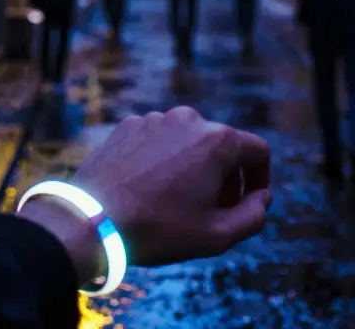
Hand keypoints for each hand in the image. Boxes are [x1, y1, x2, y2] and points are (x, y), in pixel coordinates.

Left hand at [20, 106, 271, 277]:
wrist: (92, 220)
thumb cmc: (157, 229)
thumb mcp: (218, 236)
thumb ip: (254, 216)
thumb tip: (262, 197)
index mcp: (217, 140)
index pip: (257, 152)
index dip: (260, 180)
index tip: (248, 203)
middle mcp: (189, 119)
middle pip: (222, 146)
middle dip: (224, 177)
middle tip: (211, 210)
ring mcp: (155, 119)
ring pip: (188, 143)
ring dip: (192, 168)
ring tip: (175, 202)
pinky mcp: (128, 126)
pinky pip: (158, 141)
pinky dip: (162, 161)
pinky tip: (148, 190)